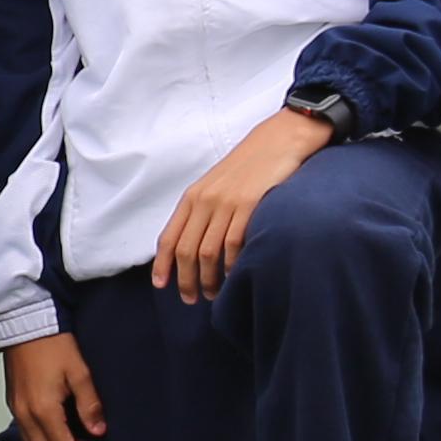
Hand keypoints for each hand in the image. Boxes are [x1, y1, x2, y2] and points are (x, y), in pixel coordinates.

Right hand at [4, 332, 103, 440]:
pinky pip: (28, 439)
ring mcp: (17, 412)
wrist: (24, 323)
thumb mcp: (79, 371)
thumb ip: (90, 404)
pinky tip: (62, 434)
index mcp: (43, 410)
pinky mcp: (14, 406)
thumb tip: (99, 431)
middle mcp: (26, 416)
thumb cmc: (54, 345)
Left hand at [147, 108, 333, 303]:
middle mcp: (205, 200)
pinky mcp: (249, 204)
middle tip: (190, 299)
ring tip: (212, 294)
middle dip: (185, 279)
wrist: (278, 141)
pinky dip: (232, 265)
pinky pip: (234, 243)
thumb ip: (203, 211)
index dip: (162, 264)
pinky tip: (234, 275)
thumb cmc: (249, 167)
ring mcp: (226, 202)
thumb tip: (192, 245)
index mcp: (193, 196)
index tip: (161, 285)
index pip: (169, 237)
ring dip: (209, 278)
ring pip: (208, 252)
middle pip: (186, 250)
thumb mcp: (217, 185)